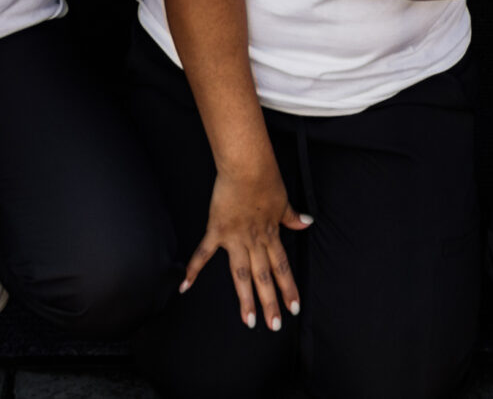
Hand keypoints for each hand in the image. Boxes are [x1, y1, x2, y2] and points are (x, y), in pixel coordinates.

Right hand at [181, 160, 307, 330]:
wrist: (247, 166)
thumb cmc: (266, 178)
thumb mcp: (283, 200)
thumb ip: (292, 215)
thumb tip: (307, 222)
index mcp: (270, 234)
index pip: (282, 267)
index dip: (288, 288)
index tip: (294, 308)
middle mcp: (254, 240)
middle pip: (264, 276)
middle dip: (270, 302)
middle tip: (274, 326)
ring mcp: (235, 238)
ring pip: (242, 274)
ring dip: (246, 298)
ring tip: (248, 320)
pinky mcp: (217, 230)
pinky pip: (204, 253)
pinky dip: (194, 269)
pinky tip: (185, 286)